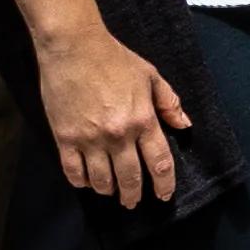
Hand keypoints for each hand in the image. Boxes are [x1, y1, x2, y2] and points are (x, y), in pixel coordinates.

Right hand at [39, 28, 189, 207]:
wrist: (74, 47)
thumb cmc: (114, 59)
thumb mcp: (150, 76)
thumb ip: (169, 103)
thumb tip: (184, 125)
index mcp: (143, 120)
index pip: (159, 163)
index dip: (164, 185)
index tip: (164, 195)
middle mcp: (118, 135)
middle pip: (130, 178)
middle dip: (134, 196)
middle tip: (133, 202)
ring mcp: (90, 139)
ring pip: (102, 181)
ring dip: (108, 190)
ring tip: (111, 191)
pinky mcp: (65, 138)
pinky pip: (73, 172)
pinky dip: (81, 182)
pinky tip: (86, 181)